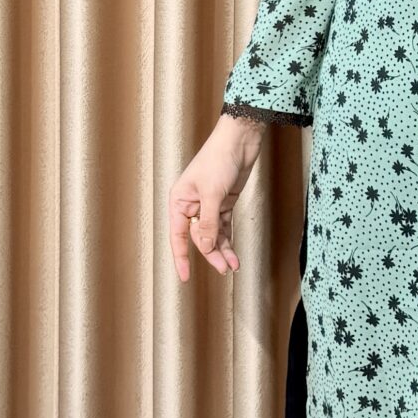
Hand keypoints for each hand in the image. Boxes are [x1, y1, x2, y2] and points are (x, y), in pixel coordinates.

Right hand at [168, 116, 266, 279]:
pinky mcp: (224, 203)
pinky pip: (224, 227)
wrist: (239, 140)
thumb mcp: (213, 194)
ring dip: (223, 250)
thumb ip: (208, 223)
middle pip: (199, 237)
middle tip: (224, 270)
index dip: (181, 257)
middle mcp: (191, 205)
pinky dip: (229, 240)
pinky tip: (234, 254)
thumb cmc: (219, 160)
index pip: (178, 235)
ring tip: (233, 266)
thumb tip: (206, 247)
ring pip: (213, 235)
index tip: (184, 277)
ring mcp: (208, 204)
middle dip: (211, 254)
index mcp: (179, 201)